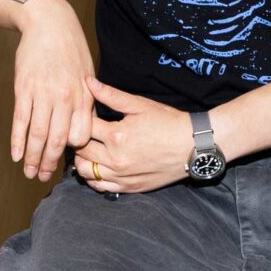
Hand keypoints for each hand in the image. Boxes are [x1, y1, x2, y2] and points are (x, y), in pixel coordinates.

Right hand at [12, 5, 95, 181]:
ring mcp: (43, 93)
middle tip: (43, 178)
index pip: (80, 135)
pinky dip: (17, 140)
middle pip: (57, 139)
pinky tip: (15, 154)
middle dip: (49, 162)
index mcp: (83, 96)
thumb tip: (85, 128)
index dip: (74, 153)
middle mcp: (65, 98)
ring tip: (29, 172)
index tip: (67, 165)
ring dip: (32, 157)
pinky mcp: (24, 88)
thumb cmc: (71, 49)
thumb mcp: (88, 74)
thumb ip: (87, 101)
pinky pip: (21, 120)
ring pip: (37, 134)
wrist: (49, 23)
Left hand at [78, 77, 195, 193]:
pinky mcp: (128, 187)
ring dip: (82, 159)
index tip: (86, 115)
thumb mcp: (140, 105)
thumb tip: (87, 82)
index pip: (83, 127)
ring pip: (85, 171)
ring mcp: (121, 176)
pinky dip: (92, 177)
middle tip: (85, 132)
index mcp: (117, 135)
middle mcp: (116, 159)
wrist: (193, 146)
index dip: (81, 118)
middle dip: (78, 139)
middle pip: (80, 150)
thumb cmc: (168, 122)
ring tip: (89, 149)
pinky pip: (99, 186)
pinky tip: (98, 166)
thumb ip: (111, 95)